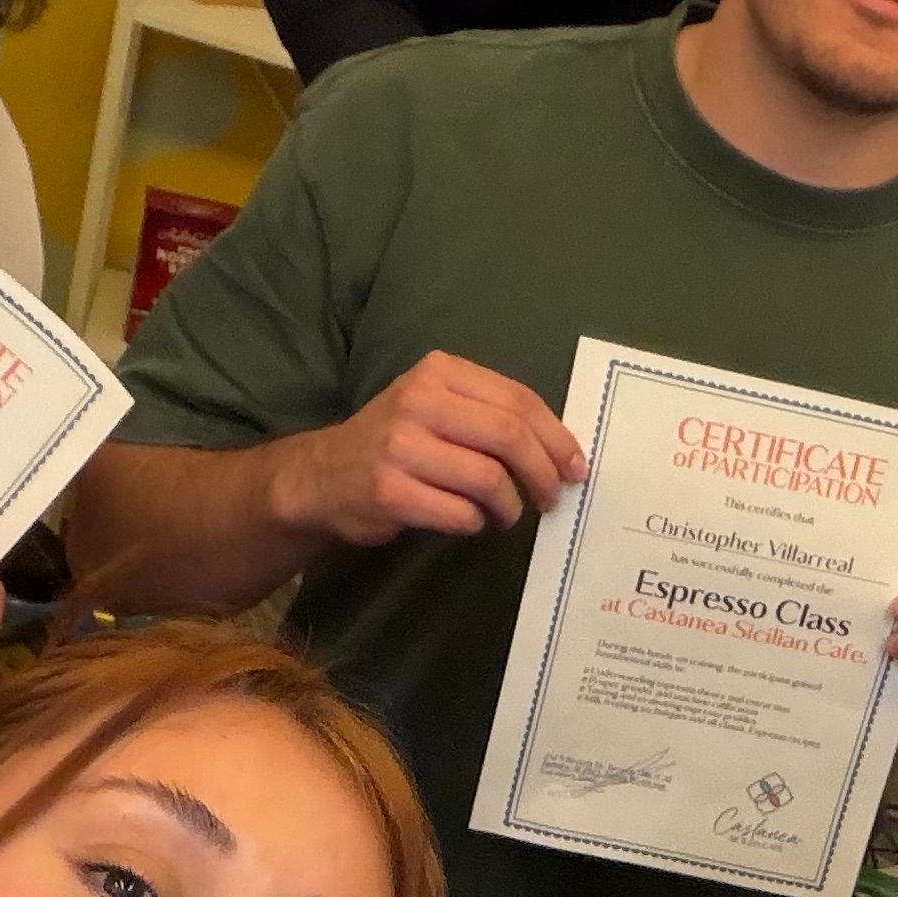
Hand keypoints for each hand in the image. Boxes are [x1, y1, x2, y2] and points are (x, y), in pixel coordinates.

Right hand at [275, 352, 585, 549]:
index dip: (556, 437)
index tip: (576, 466)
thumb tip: (560, 450)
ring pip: (489, 479)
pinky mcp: (391, 491)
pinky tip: (469, 521)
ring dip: (510, 506)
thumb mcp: (436, 407)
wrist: (322, 476)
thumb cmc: (395, 443)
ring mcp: (401, 446)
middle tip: (554, 498)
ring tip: (506, 514)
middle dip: (544, 473)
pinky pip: (460, 514)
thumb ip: (489, 415)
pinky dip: (476, 524)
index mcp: (439, 373)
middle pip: (510, 437)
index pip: (518, 400)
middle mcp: (419, 402)